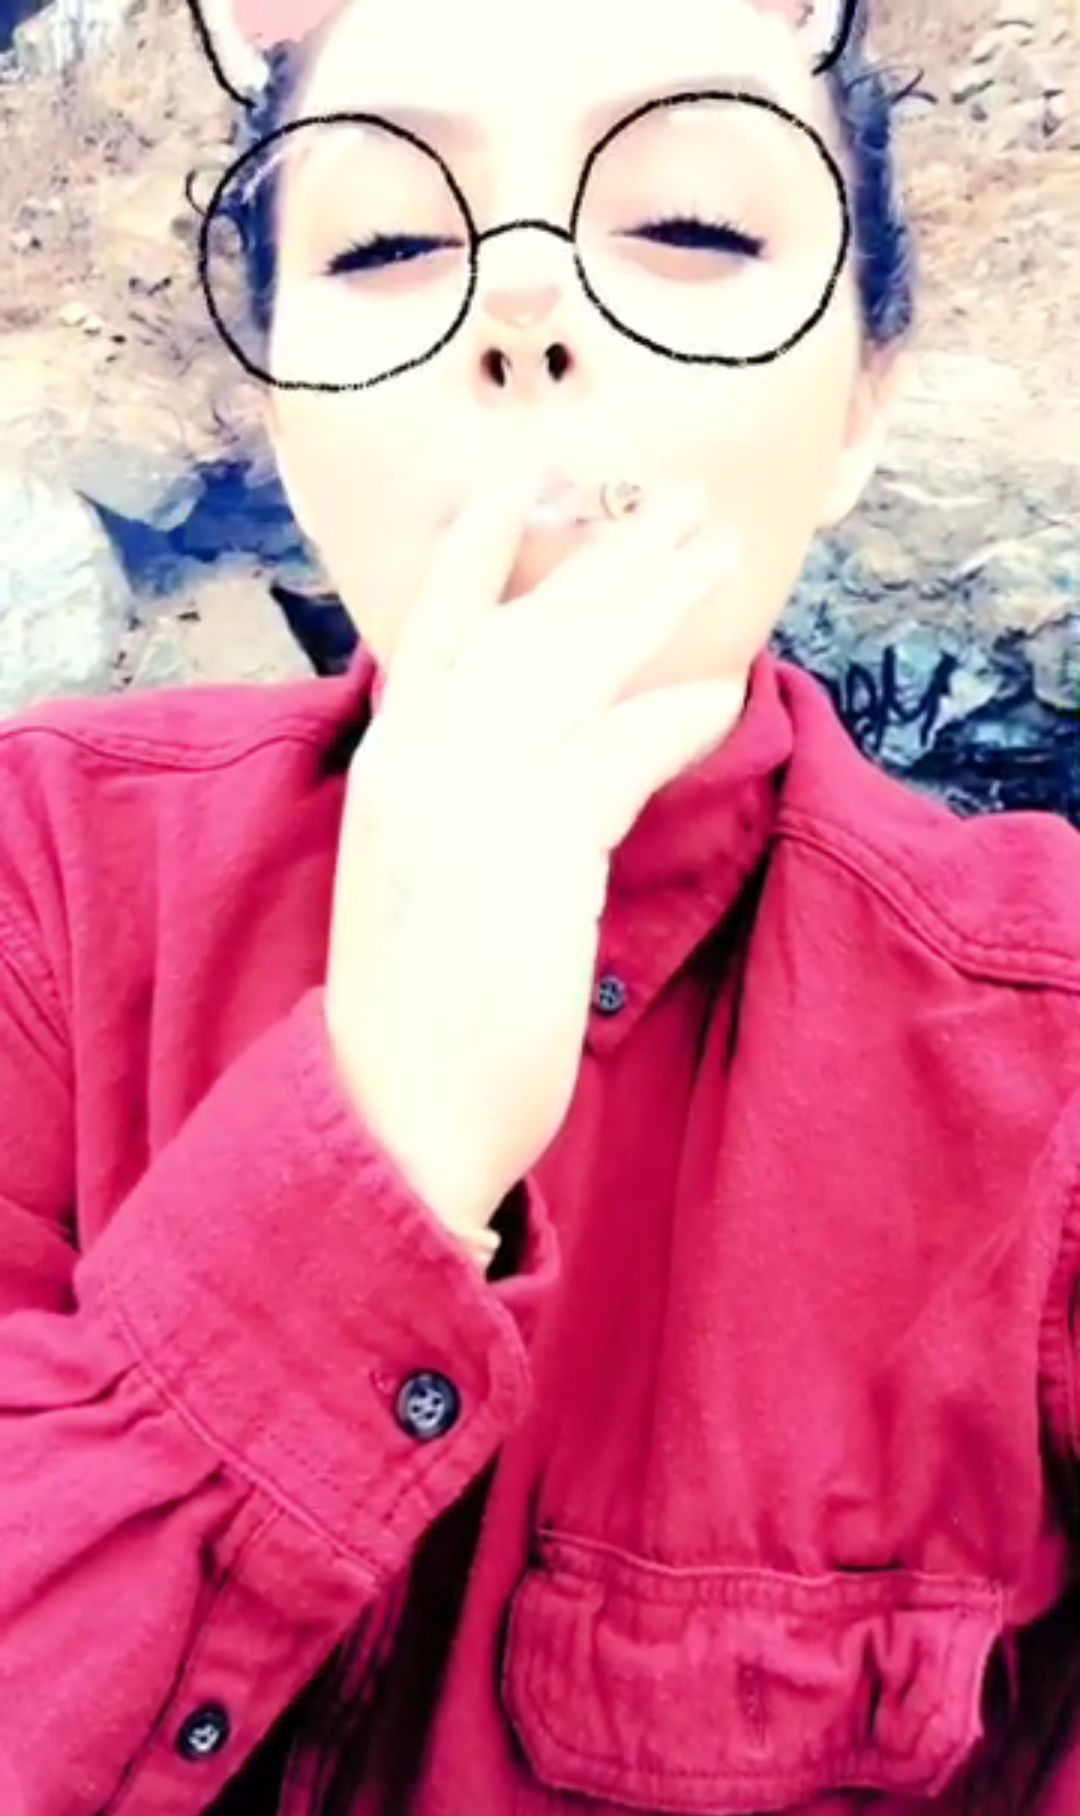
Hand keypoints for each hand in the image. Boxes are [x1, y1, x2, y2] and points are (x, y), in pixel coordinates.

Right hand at [323, 454, 745, 1236]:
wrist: (393, 1107)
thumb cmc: (415, 1001)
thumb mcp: (416, 870)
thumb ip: (459, 789)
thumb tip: (546, 734)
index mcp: (387, 765)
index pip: (436, 626)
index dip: (481, 542)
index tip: (525, 468)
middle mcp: (418, 763)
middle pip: (524, 627)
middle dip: (605, 554)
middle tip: (680, 499)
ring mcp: (469, 801)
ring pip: (573, 670)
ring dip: (652, 602)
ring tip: (714, 553)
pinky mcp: (530, 853)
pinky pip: (618, 755)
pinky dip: (673, 719)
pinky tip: (721, 692)